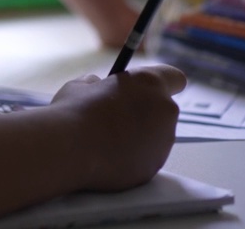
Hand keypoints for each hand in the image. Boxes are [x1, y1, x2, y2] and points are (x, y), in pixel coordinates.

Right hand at [51, 64, 185, 190]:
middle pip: (163, 109)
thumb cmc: (74, 112)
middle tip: (116, 116)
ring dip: (139, 135)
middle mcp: (164, 111)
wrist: (69, 151)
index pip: (175, 78)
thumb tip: (99, 89)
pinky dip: (132, 156)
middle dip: (144, 112)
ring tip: (107, 140)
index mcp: (149, 83)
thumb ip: (99, 85)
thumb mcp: (81, 86)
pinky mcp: (154, 166)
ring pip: (156, 135)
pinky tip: (107, 156)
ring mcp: (163, 142)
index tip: (143, 90)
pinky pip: (146, 157)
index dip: (161, 83)